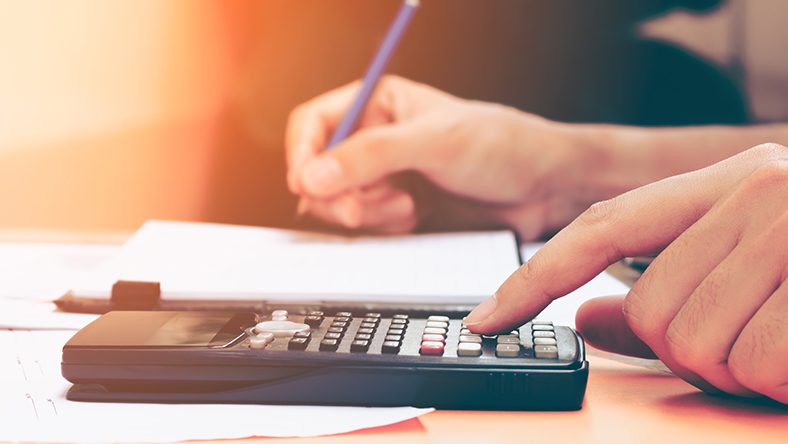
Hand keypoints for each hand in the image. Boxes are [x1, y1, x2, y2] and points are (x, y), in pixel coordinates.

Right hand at [286, 76, 604, 238]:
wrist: (543, 188)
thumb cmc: (502, 146)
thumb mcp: (435, 142)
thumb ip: (372, 155)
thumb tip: (313, 174)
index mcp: (379, 104)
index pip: (314, 123)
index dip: (302, 154)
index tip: (307, 183)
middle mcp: (376, 138)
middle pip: (319, 170)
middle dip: (340, 194)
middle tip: (365, 207)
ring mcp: (386, 175)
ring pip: (339, 201)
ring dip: (367, 213)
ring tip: (406, 207)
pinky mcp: (398, 206)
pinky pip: (365, 224)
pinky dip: (382, 227)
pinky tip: (413, 217)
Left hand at [465, 144, 787, 402]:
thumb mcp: (746, 268)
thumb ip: (661, 292)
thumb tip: (584, 319)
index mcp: (729, 181)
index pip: (603, 227)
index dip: (536, 278)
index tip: (487, 317)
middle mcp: (756, 191)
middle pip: (646, 308)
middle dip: (684, 347)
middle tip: (742, 337)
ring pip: (688, 342)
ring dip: (730, 367)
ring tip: (775, 339)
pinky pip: (749, 365)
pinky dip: (771, 379)